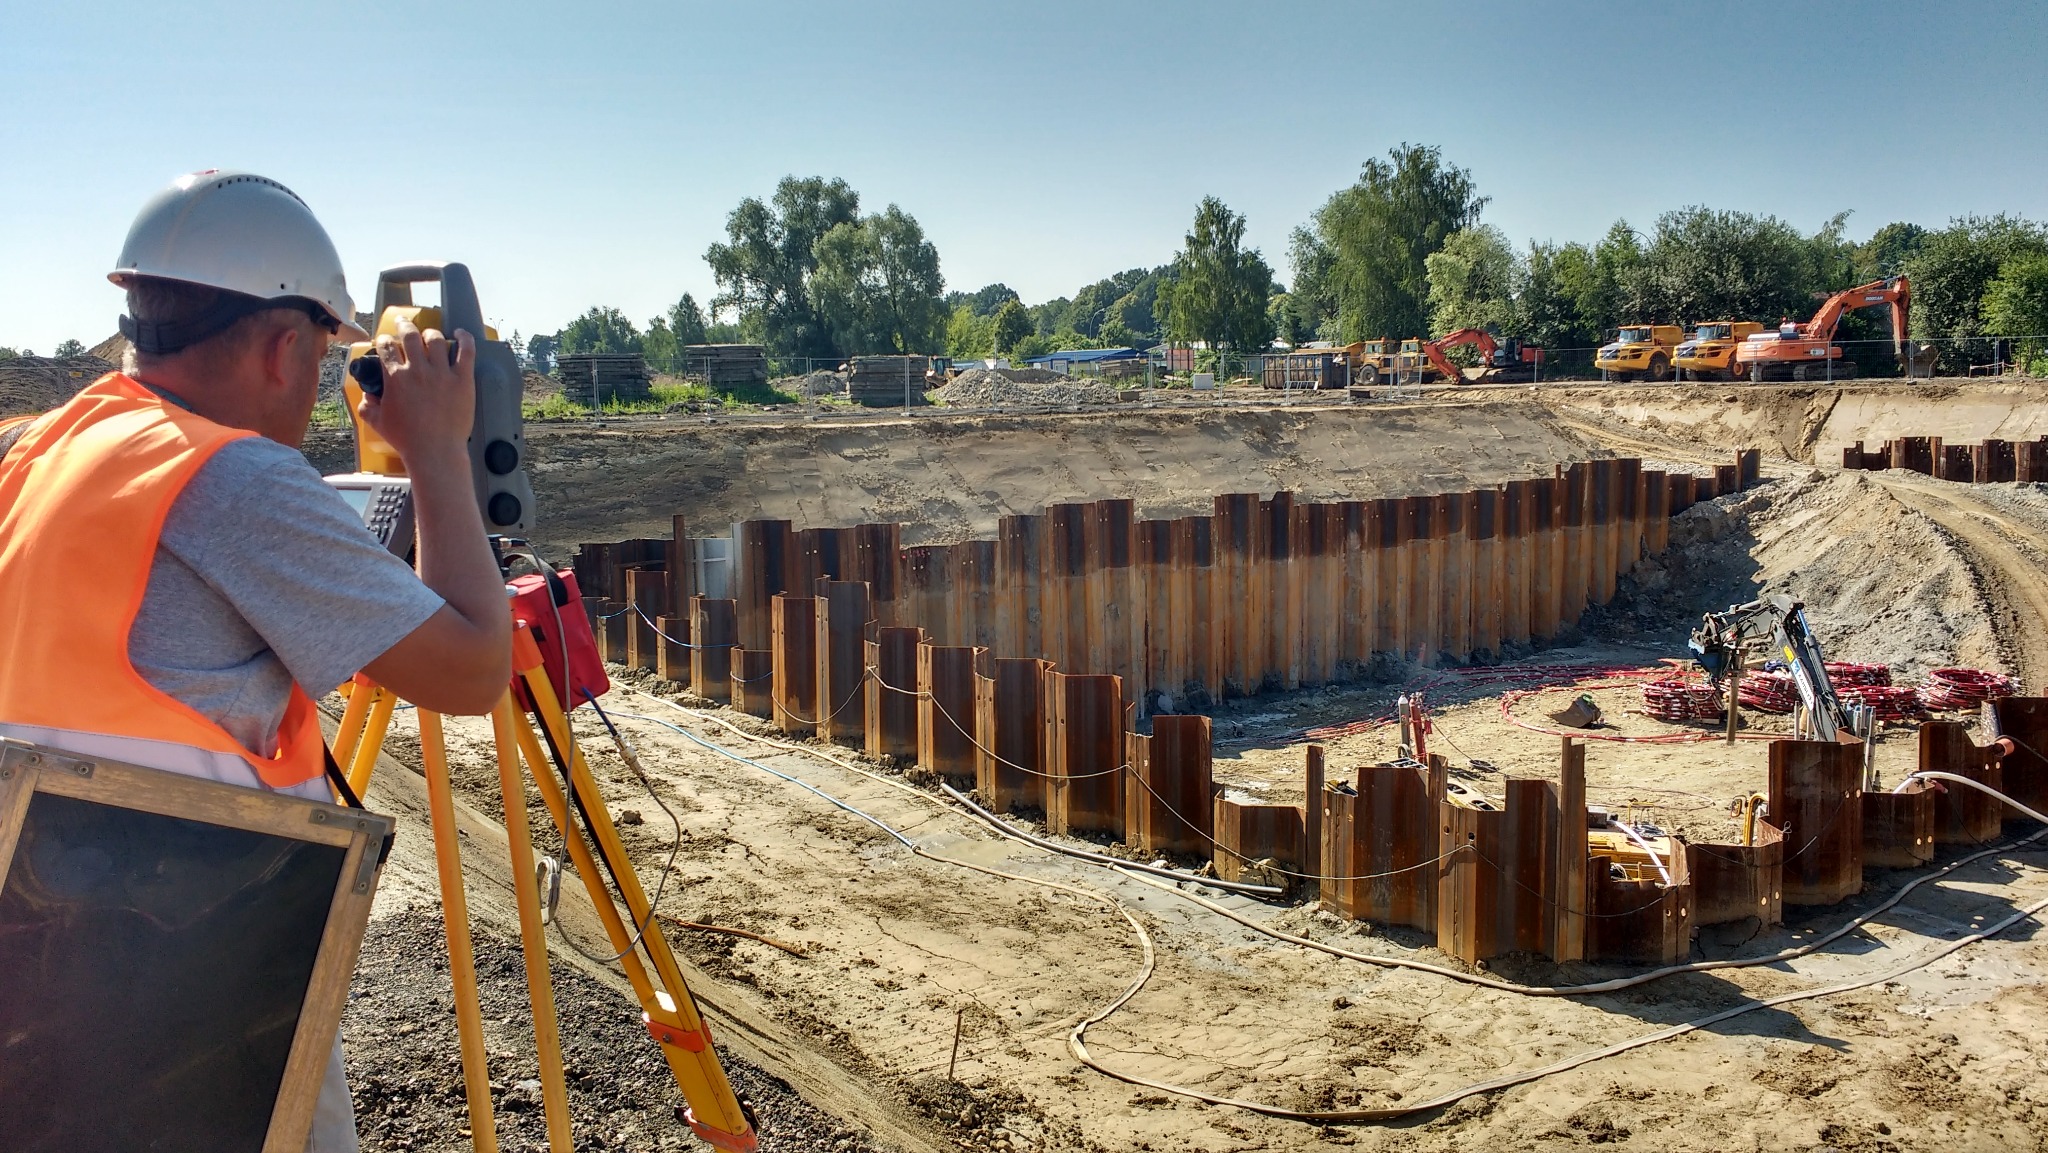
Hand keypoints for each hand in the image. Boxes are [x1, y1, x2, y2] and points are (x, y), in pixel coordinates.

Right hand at [357, 316, 474, 470]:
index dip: (384, 340)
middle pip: (410, 335)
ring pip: (436, 339)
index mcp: (396, 378)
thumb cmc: (407, 439)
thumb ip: (367, 405)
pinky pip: (466, 351)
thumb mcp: (378, 422)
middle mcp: (418, 370)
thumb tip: (366, 396)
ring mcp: (442, 373)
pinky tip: (461, 333)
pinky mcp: (462, 380)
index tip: (385, 342)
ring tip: (428, 334)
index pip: (386, 347)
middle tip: (403, 324)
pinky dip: (464, 338)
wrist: (435, 451)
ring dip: (430, 333)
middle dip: (404, 325)